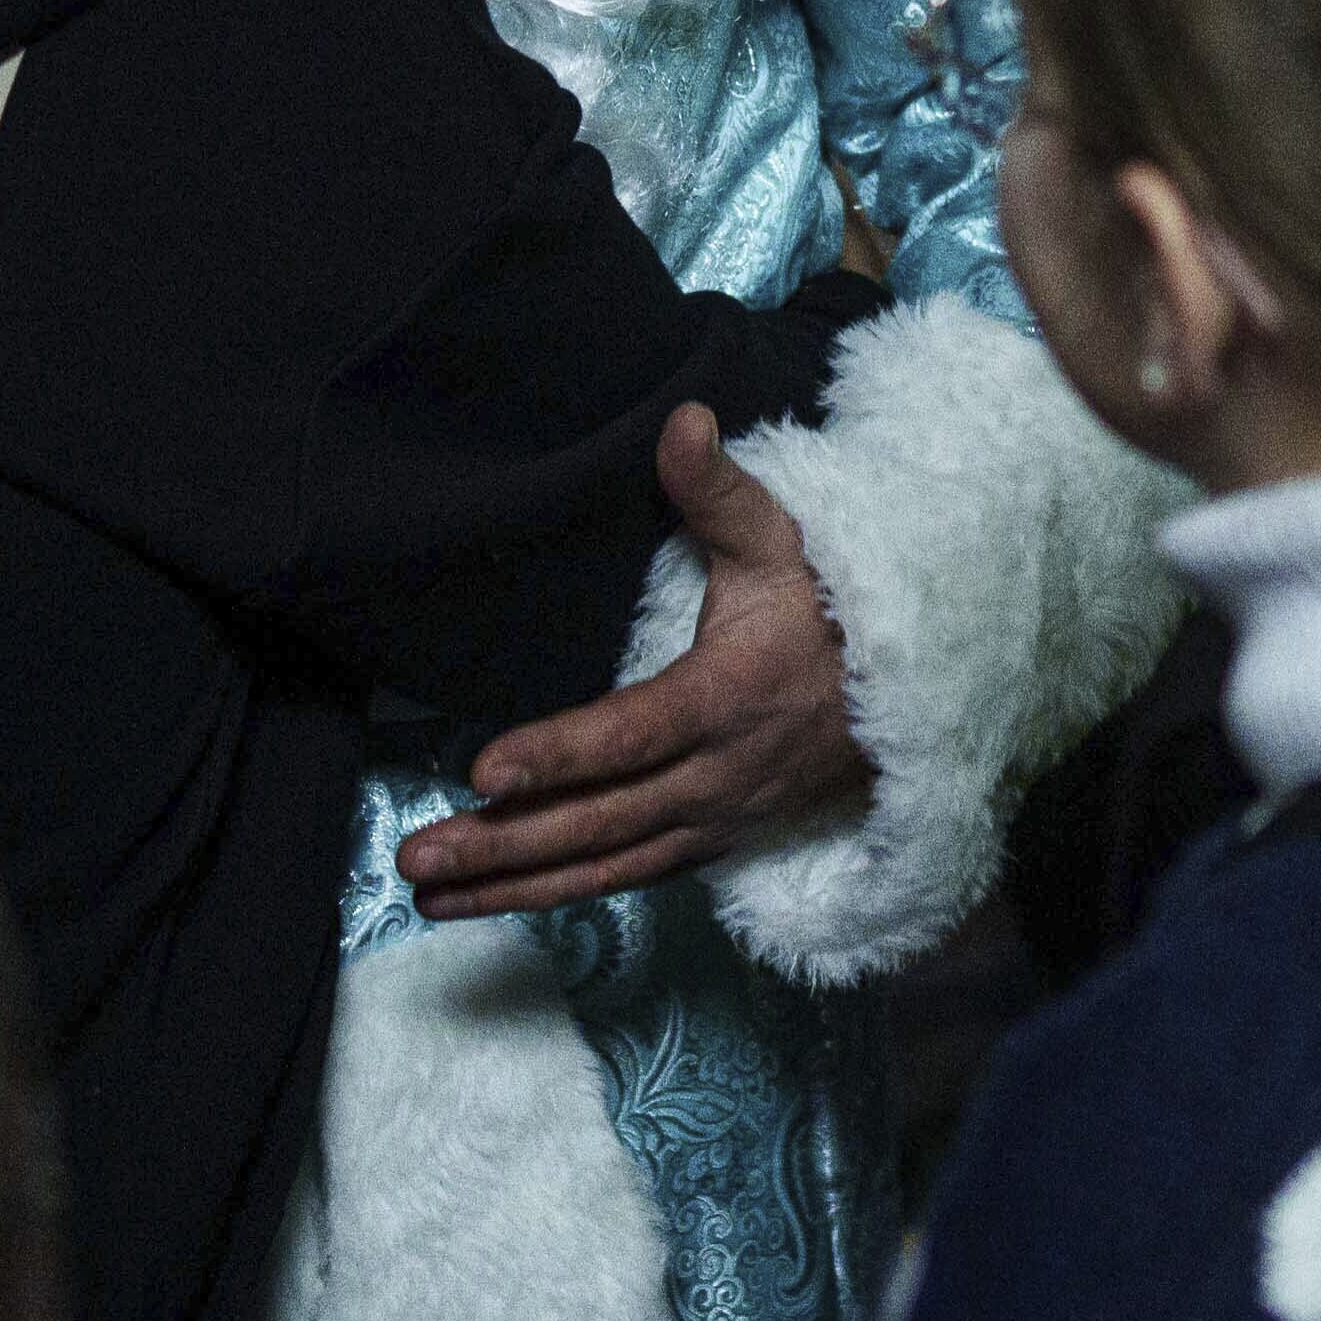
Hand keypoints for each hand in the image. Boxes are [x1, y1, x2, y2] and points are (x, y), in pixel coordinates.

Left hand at [400, 407, 871, 922]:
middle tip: (415, 857)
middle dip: (503, 844)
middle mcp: (717, 776)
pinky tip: (492, 901)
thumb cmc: (827, 608)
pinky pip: (626, 879)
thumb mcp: (780, 540)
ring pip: (605, 866)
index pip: (631, 734)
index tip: (482, 770)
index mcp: (727, 698)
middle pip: (600, 820)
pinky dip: (557, 894)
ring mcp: (712, 821)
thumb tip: (682, 420)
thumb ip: (720, 489)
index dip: (558, 754)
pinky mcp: (708, 844)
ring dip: (513, 886)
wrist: (906, 694)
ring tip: (427, 895)